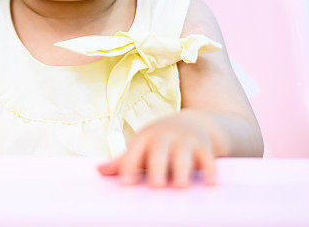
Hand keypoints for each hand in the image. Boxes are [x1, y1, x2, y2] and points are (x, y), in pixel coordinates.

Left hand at [97, 110, 219, 187]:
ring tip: (181, 185)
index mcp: (145, 138)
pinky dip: (209, 169)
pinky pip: (207, 157)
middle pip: (159, 151)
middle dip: (157, 167)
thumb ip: (123, 161)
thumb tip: (98, 171)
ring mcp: (185, 140)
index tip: (125, 183)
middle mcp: (164, 137)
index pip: (134, 152)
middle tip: (156, 185)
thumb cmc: (160, 142)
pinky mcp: (204, 146)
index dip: (129, 166)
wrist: (192, 123)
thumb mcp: (142, 147)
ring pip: (183, 154)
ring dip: (182, 169)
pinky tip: (210, 182)